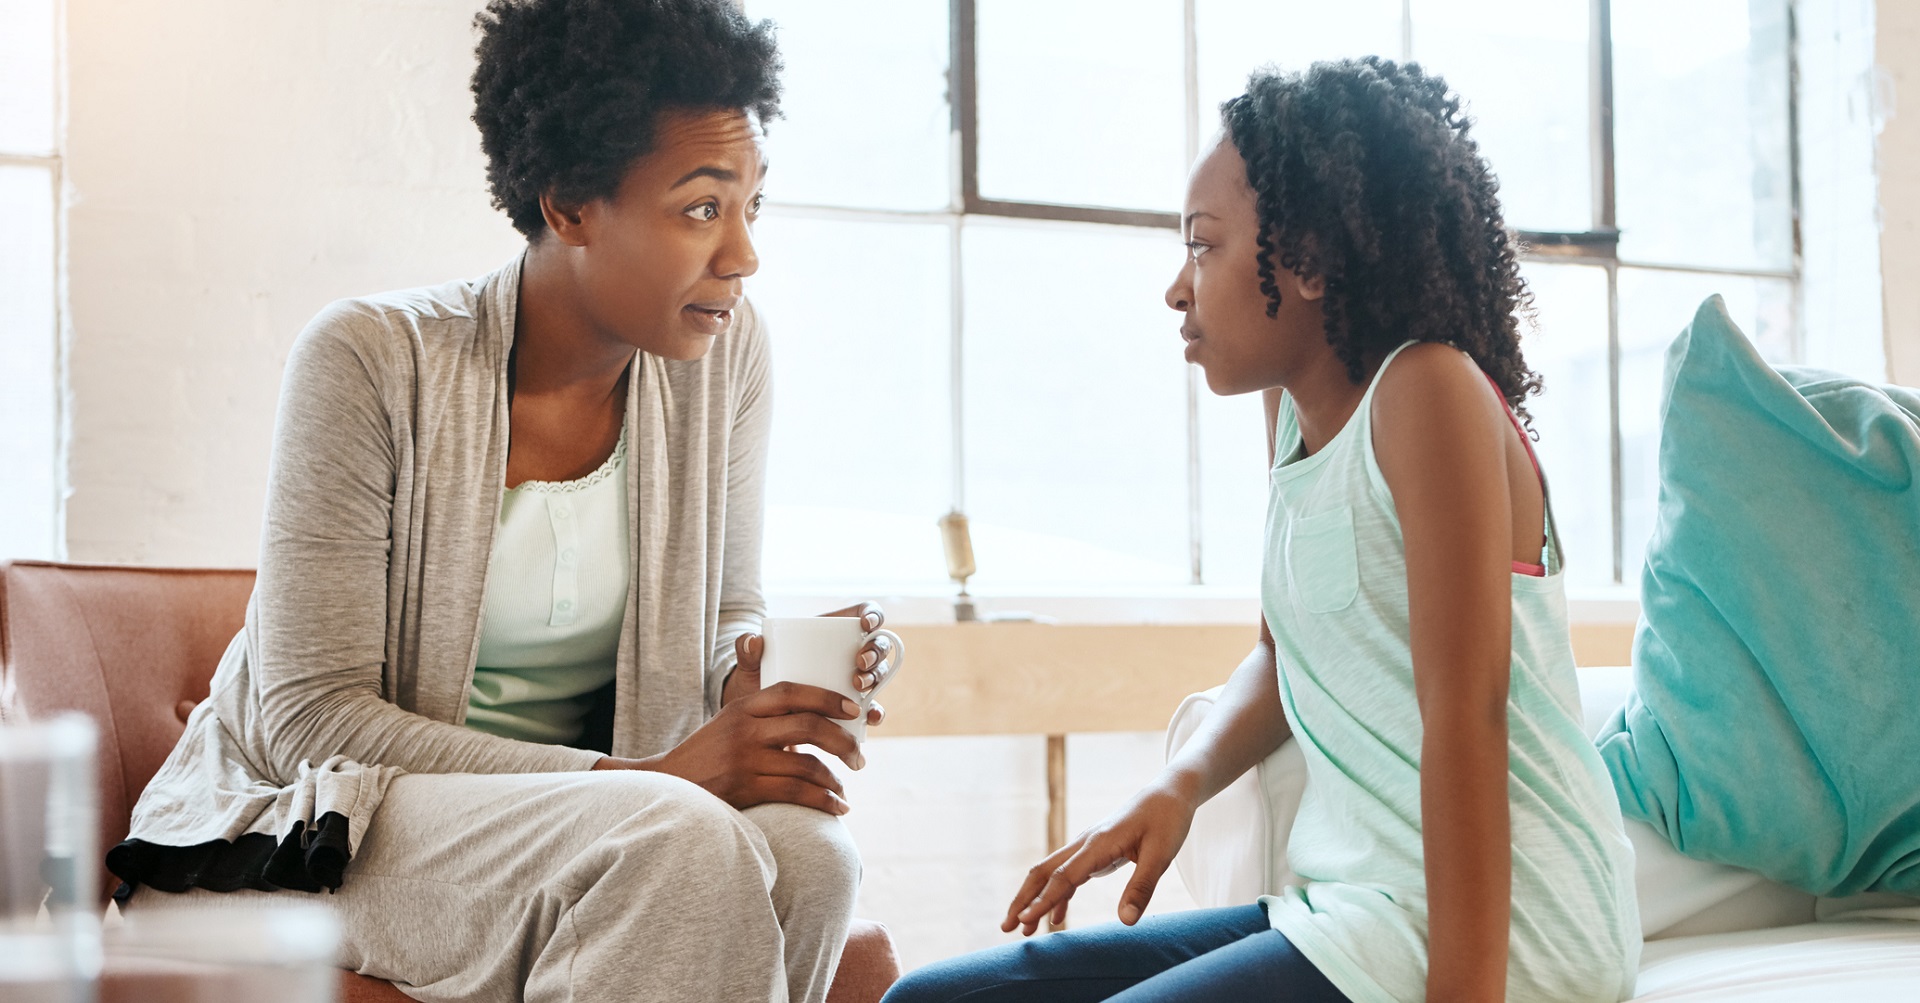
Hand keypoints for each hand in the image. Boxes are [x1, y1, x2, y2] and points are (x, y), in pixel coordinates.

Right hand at [597, 681, 864, 814]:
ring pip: (807, 764)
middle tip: (859, 757)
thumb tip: (818, 714)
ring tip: (843, 790)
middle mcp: (745, 729)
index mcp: (743, 706)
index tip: (854, 711)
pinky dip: (823, 801)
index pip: (792, 691)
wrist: (669, 786)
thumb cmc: (709, 754)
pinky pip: (796, 793)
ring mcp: (745, 759)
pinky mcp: (745, 789)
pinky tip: (836, 807)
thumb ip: (765, 714)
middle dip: (843, 742)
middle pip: (809, 726)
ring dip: (834, 779)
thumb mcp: (730, 722)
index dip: (827, 697)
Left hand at [722, 602, 891, 728]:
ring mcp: (853, 682)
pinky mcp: (852, 709)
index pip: (863, 615)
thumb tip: (751, 640)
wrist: (757, 719)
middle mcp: (849, 655)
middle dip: (874, 653)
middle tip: (859, 664)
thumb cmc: (759, 680)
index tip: (865, 624)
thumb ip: (746, 651)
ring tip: (858, 686)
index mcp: (831, 633)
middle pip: (877, 646)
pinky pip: (871, 708)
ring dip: (876, 678)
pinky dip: (874, 712)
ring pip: (878, 675)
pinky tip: (869, 717)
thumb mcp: (751, 665)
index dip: (872, 615)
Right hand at [1002, 776, 1200, 935]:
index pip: (1063, 877)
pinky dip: (1058, 896)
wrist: (1169, 793)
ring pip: (1051, 874)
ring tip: (1024, 929)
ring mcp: (1087, 847)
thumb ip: (1142, 889)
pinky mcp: (1094, 851)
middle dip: (1022, 900)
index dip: (1042, 901)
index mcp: (1098, 844)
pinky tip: (1056, 918)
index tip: (1024, 922)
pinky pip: (1068, 875)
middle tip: (1006, 927)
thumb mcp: (1161, 856)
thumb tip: (1126, 922)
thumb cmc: (1167, 821)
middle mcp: (1085, 844)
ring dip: (1035, 899)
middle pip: (1043, 873)